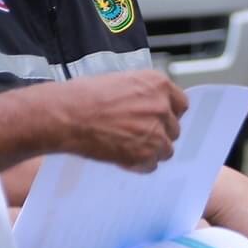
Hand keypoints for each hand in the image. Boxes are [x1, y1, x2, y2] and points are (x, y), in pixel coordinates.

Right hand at [52, 71, 187, 171]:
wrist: (67, 115)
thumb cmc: (84, 96)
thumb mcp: (120, 82)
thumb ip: (142, 94)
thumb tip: (148, 107)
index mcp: (157, 84)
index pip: (180, 104)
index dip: (168, 114)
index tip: (159, 120)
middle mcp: (162, 107)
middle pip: (173, 129)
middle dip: (158, 133)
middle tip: (137, 136)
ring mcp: (156, 132)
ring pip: (166, 149)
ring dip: (150, 151)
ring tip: (128, 147)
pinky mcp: (145, 153)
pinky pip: (151, 165)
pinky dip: (139, 165)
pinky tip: (122, 156)